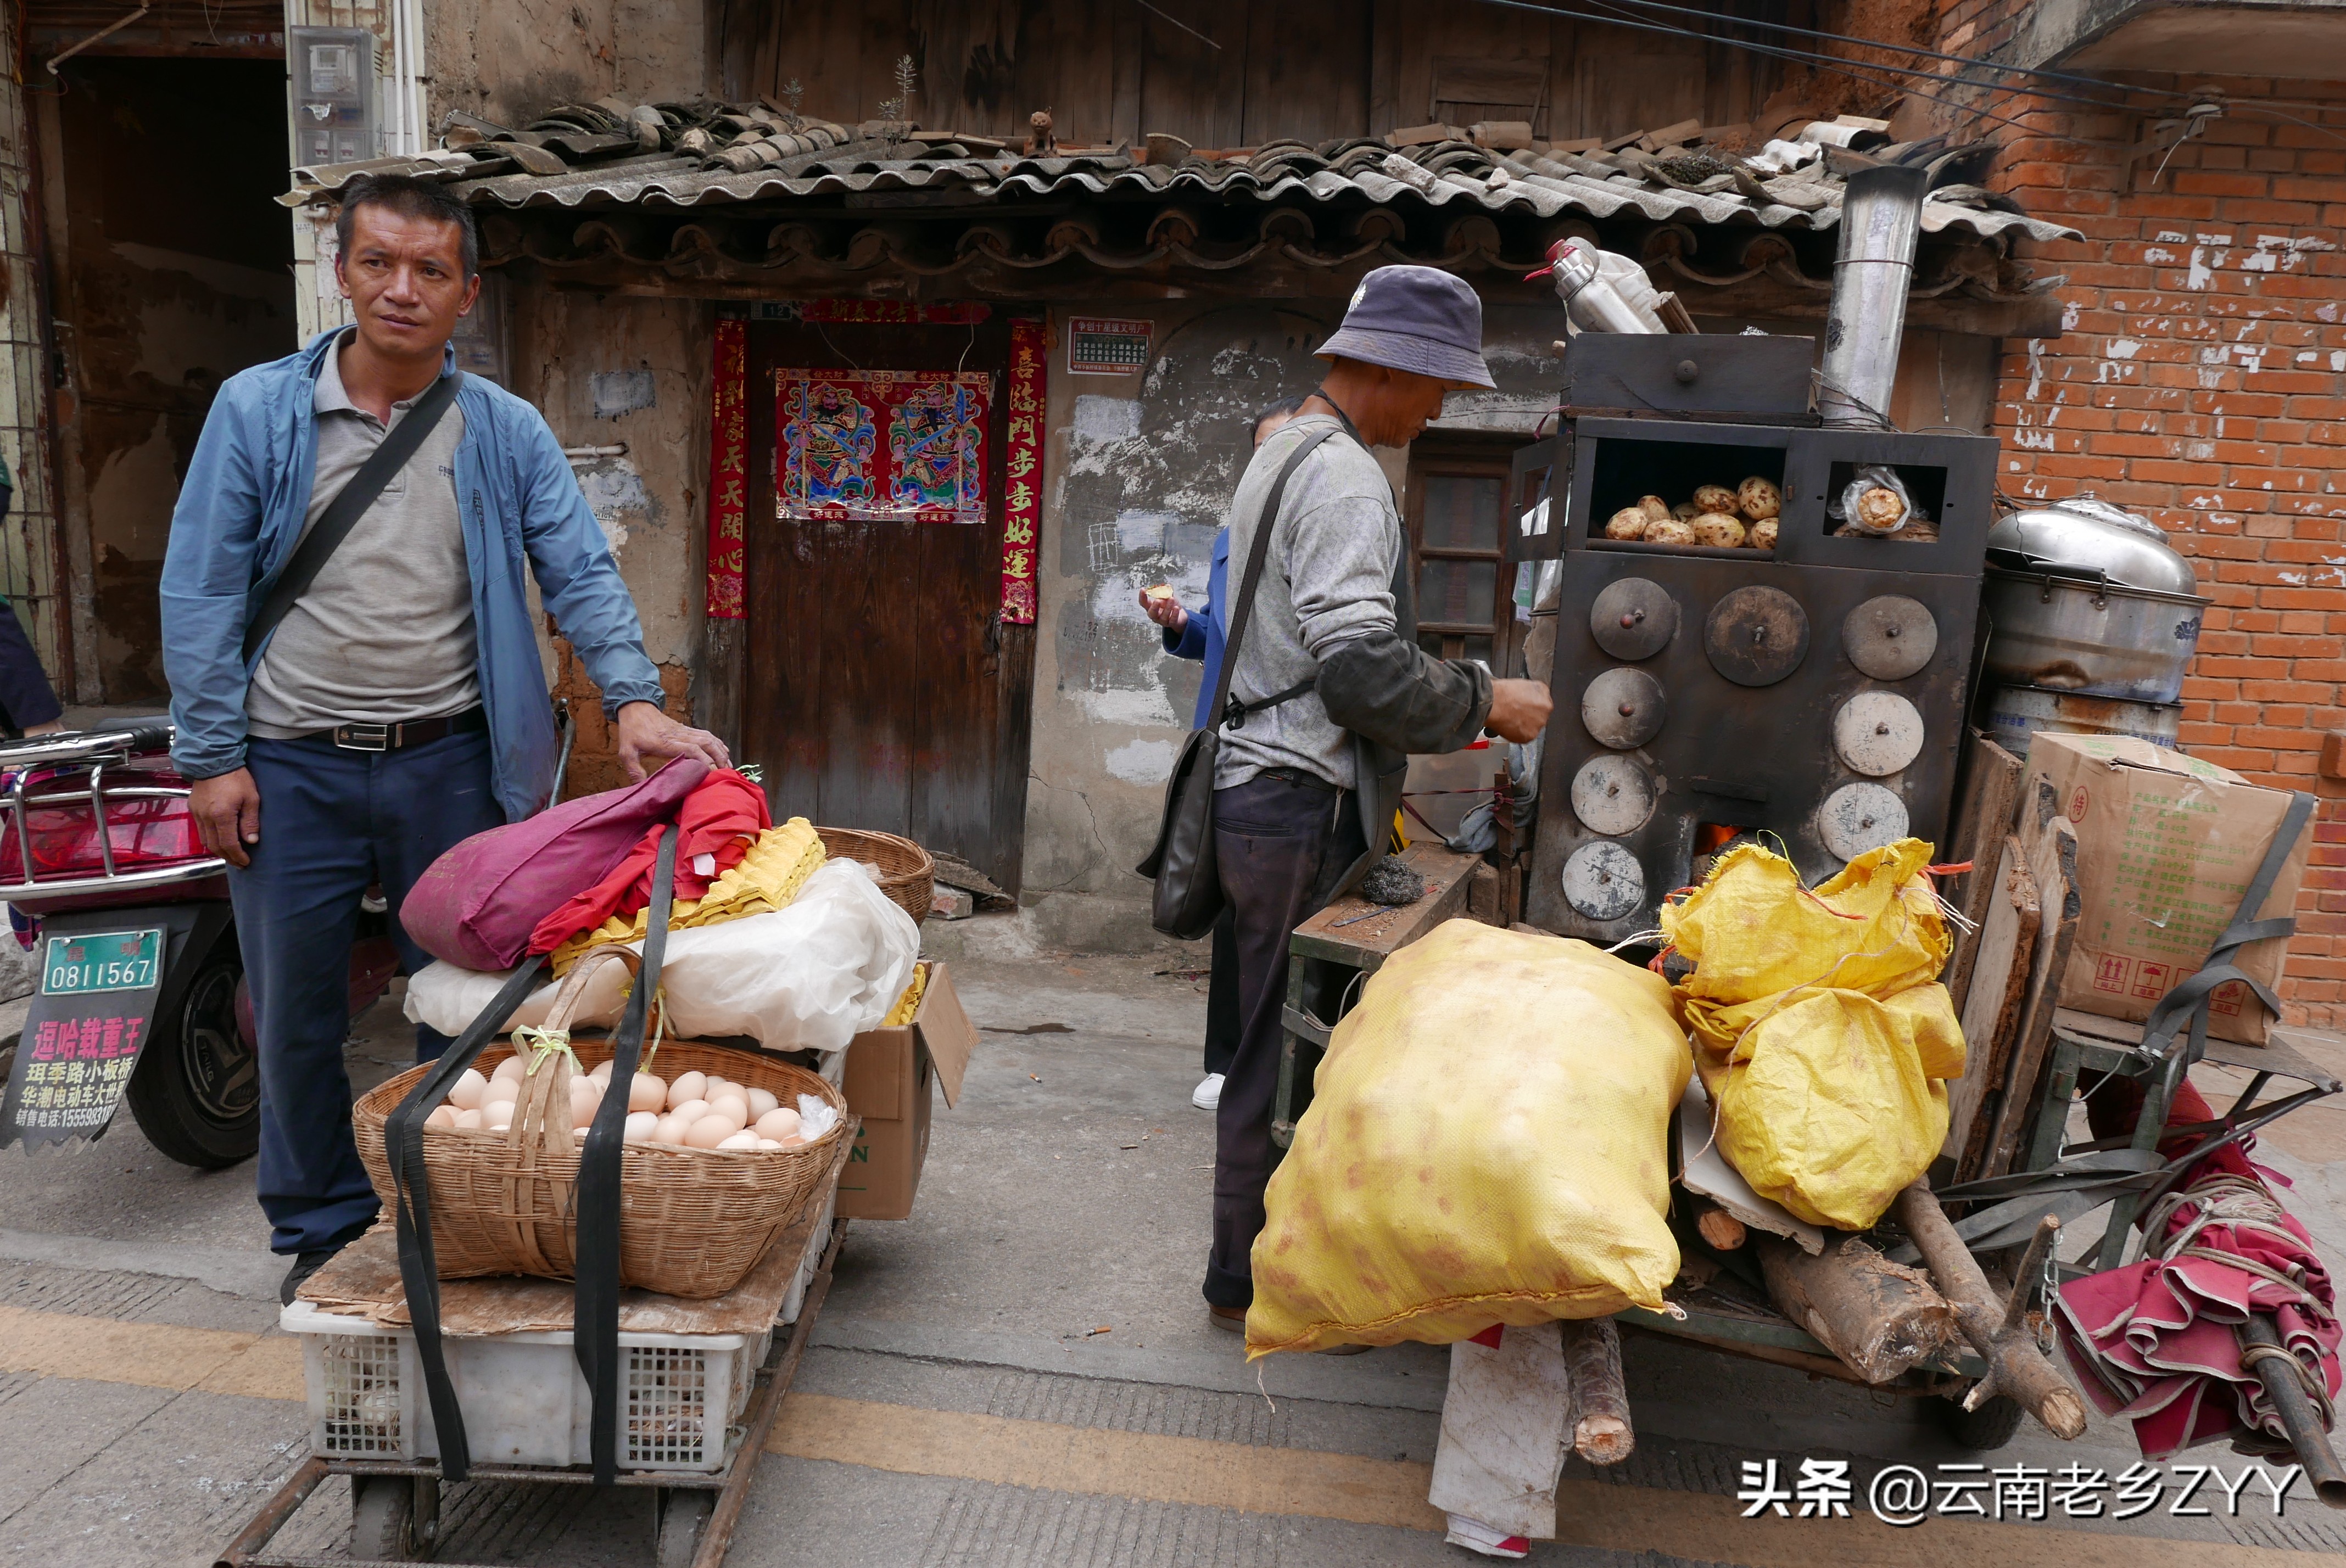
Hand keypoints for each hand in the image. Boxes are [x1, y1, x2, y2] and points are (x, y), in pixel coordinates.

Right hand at [190, 768, 261, 868]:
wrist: (213, 760)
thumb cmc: (236, 777)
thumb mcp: (251, 798)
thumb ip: (250, 821)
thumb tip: (250, 841)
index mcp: (221, 815)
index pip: (228, 844)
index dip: (237, 856)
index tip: (246, 862)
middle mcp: (205, 817)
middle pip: (215, 846)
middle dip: (228, 857)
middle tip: (239, 862)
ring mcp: (197, 813)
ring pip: (205, 840)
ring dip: (218, 850)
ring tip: (230, 854)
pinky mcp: (193, 808)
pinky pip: (200, 830)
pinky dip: (210, 838)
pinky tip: (219, 839)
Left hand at [614, 701, 730, 781]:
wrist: (635, 708)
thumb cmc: (632, 730)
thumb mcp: (626, 751)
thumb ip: (634, 769)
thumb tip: (642, 786)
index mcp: (666, 742)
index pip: (691, 749)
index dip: (704, 761)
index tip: (711, 773)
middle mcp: (679, 735)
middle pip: (706, 743)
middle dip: (718, 758)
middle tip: (726, 772)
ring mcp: (684, 730)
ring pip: (709, 738)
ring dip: (721, 751)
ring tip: (729, 765)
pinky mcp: (686, 729)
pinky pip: (706, 735)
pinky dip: (718, 743)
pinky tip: (724, 751)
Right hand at [1139, 590, 1187, 632]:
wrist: (1180, 614)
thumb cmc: (1170, 604)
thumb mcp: (1167, 596)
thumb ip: (1165, 592)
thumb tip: (1167, 586)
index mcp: (1151, 607)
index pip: (1143, 603)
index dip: (1142, 597)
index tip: (1142, 589)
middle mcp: (1155, 615)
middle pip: (1151, 613)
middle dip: (1154, 607)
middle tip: (1157, 601)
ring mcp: (1163, 621)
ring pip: (1163, 616)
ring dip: (1167, 607)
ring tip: (1171, 598)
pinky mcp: (1172, 623)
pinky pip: (1172, 620)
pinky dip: (1174, 614)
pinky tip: (1176, 608)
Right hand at [1484, 679, 1552, 743]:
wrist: (1493, 704)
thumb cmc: (1501, 693)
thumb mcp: (1519, 684)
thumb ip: (1527, 693)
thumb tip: (1524, 699)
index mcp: (1543, 691)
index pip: (1542, 700)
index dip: (1531, 705)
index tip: (1525, 707)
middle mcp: (1545, 708)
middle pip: (1539, 714)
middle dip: (1529, 716)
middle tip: (1516, 714)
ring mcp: (1539, 722)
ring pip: (1533, 726)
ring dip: (1524, 725)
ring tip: (1510, 720)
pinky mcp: (1531, 735)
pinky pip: (1525, 736)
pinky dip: (1517, 734)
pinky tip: (1509, 727)